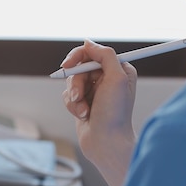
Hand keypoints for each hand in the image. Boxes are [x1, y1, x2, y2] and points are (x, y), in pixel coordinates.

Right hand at [61, 39, 137, 185]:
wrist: (106, 142)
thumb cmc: (115, 114)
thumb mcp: (116, 78)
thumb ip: (104, 55)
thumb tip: (87, 42)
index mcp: (118, 69)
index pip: (93, 52)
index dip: (78, 56)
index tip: (68, 64)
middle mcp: (106, 79)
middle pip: (79, 67)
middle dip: (76, 83)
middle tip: (78, 95)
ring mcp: (93, 92)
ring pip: (71, 83)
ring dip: (75, 97)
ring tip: (84, 111)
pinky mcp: (82, 103)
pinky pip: (68, 97)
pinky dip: (73, 106)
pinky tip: (83, 116)